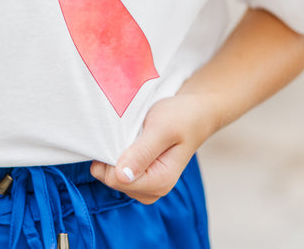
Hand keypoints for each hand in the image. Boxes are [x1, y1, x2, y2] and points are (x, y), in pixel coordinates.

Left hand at [90, 93, 212, 203]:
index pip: (116, 179)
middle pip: (112, 180)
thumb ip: (142, 153)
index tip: (116, 133)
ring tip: (127, 134)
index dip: (109, 157)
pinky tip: (126, 140)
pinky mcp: (143, 176)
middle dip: (111, 156)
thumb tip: (121, 175)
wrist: (194, 113)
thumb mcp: (162, 129)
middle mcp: (154, 189)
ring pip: (113, 176)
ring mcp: (147, 185)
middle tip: (124, 131)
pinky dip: (117, 155)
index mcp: (160, 181)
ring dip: (113, 155)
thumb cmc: (180, 117)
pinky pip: (118, 171)